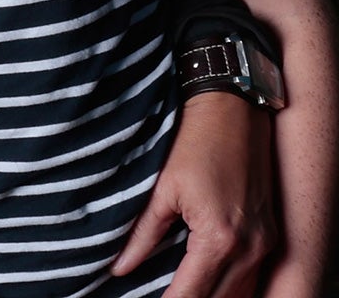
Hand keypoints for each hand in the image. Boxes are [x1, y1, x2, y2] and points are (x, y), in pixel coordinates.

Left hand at [112, 91, 274, 296]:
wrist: (234, 112)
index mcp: (219, 239)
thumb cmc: (195, 144)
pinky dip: (232, 286)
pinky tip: (208, 283)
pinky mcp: (272, 235)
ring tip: (181, 291)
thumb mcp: (162, 190)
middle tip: (162, 297)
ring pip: (241, 293)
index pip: (192, 292)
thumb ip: (142, 235)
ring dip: (213, 296)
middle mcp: (251, 248)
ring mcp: (267, 243)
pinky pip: (253, 276)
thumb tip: (120, 269)